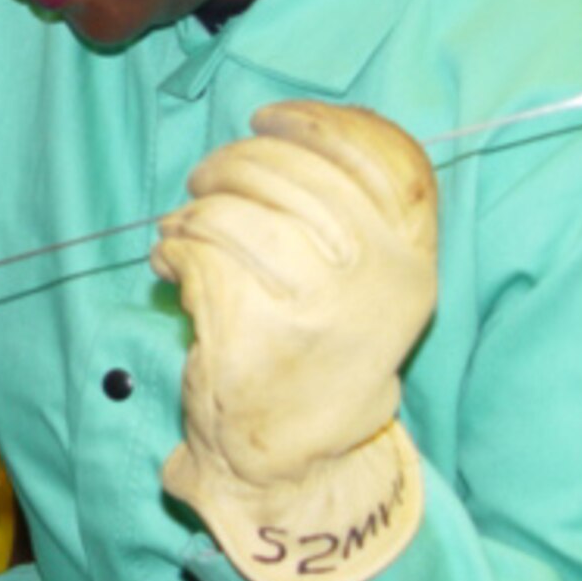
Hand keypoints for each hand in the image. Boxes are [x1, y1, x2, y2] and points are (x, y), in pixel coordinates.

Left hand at [153, 101, 436, 580]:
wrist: (292, 462)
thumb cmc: (312, 360)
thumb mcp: (362, 290)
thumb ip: (346, 215)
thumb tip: (284, 134)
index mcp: (410, 261)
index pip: (383, 155)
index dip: (318, 123)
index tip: (270, 119)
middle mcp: (377, 278)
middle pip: (292, 171)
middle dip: (232, 164)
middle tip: (205, 182)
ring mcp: (320, 303)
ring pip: (234, 210)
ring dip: (194, 215)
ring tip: (184, 236)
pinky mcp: (257, 327)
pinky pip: (198, 252)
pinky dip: (172, 253)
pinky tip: (171, 270)